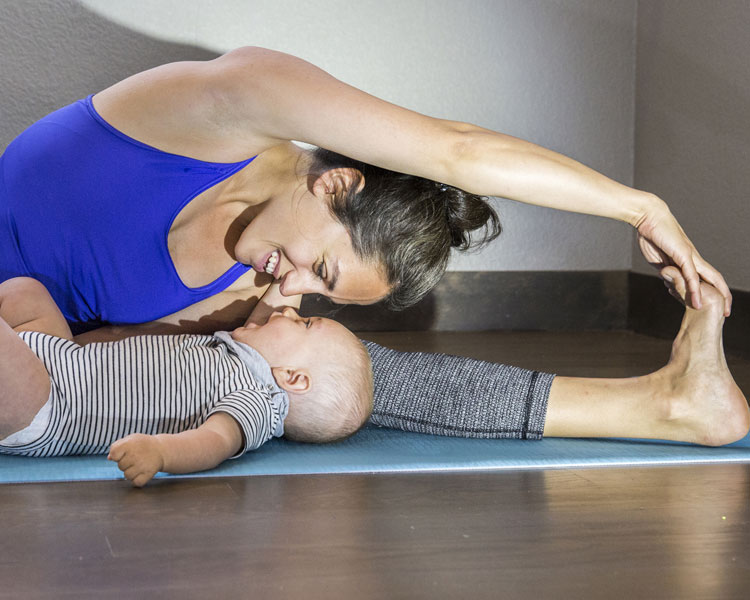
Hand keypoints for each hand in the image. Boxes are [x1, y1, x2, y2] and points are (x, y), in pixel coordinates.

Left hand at [108, 434, 164, 486]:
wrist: (161, 449)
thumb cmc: (142, 444)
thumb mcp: (130, 439)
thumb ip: (117, 446)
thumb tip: (109, 458)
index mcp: (129, 444)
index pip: (114, 454)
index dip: (117, 455)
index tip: (124, 453)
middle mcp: (135, 455)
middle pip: (120, 467)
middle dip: (126, 464)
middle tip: (135, 458)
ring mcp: (142, 465)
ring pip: (127, 476)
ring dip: (131, 472)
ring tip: (138, 465)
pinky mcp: (149, 474)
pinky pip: (136, 483)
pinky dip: (138, 480)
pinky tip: (142, 473)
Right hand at [635, 199, 731, 315]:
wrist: (648, 217)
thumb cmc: (652, 235)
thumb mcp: (659, 260)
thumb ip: (666, 271)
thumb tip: (668, 281)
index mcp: (689, 259)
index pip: (707, 277)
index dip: (714, 291)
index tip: (716, 304)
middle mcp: (694, 258)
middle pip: (716, 279)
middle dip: (724, 296)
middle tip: (727, 312)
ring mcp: (690, 256)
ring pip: (710, 278)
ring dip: (718, 295)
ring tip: (721, 310)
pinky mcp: (683, 254)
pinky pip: (691, 276)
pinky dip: (695, 289)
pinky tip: (695, 302)